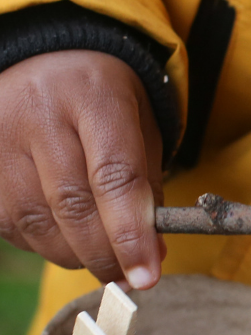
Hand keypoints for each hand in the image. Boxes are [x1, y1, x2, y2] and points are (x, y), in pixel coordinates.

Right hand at [0, 50, 164, 287]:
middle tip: (129, 276)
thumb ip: (147, 185)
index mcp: (94, 96)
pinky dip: (41, 243)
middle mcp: (39, 114)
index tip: (148, 274)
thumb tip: (151, 253)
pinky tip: (64, 239)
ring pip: (35, 221)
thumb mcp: (141, 123)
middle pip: (72, 205)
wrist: (46, 58)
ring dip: (73, 254)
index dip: (132, 234)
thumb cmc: (104, 98)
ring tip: (102, 259)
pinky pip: (8, 222)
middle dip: (105, 253)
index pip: (115, 176)